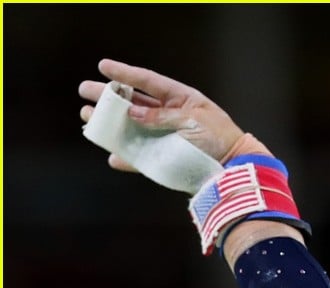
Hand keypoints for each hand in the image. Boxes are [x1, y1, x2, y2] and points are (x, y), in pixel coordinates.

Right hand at [78, 58, 243, 172]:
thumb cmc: (219, 138)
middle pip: (133, 103)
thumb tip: (132, 111)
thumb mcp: (192, 121)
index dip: (125, 74)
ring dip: (110, 123)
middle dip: (108, 96)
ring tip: (87, 116)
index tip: (102, 66)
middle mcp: (169, 116)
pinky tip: (112, 156)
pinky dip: (126, 158)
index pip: (148, 82)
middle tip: (84, 89)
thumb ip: (162, 116)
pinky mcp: (165, 160)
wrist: (234, 168)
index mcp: (180, 100)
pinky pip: (140, 158)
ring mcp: (165, 137)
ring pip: (131, 128)